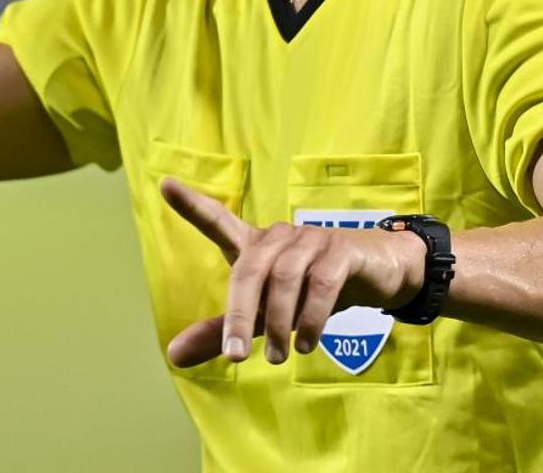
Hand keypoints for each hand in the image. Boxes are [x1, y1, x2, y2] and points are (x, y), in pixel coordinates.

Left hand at [159, 176, 426, 367]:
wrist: (378, 272)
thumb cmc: (312, 288)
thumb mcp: (265, 313)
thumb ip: (223, 331)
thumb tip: (173, 356)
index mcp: (256, 245)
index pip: (219, 220)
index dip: (192, 205)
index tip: (164, 185)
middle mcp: (280, 237)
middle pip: (249, 269)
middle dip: (238, 314)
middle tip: (235, 356)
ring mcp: (312, 240)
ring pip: (285, 280)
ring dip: (279, 323)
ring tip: (278, 357)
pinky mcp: (342, 251)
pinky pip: (321, 284)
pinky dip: (311, 317)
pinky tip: (305, 343)